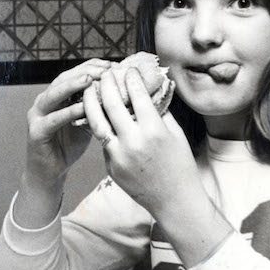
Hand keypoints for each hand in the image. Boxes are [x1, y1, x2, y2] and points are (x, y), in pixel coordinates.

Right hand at [24, 59, 111, 184]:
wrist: (50, 172)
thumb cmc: (69, 145)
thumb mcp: (87, 121)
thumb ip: (96, 107)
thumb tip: (121, 94)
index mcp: (57, 96)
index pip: (74, 74)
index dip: (93, 67)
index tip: (114, 65)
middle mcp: (44, 101)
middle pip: (63, 79)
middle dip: (85, 71)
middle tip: (104, 69)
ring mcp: (37, 115)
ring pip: (54, 94)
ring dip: (72, 86)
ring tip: (90, 79)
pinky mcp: (36, 131)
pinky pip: (53, 119)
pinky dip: (67, 112)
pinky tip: (82, 107)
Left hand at [83, 66, 202, 218]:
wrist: (174, 200)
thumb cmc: (180, 165)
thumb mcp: (175, 134)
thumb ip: (161, 110)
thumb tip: (150, 88)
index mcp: (154, 131)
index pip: (137, 95)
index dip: (131, 78)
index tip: (128, 69)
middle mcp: (134, 141)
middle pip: (112, 104)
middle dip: (107, 84)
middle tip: (105, 73)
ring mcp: (119, 155)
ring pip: (97, 122)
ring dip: (91, 102)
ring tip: (90, 89)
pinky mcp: (110, 166)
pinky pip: (102, 141)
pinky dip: (99, 125)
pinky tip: (96, 113)